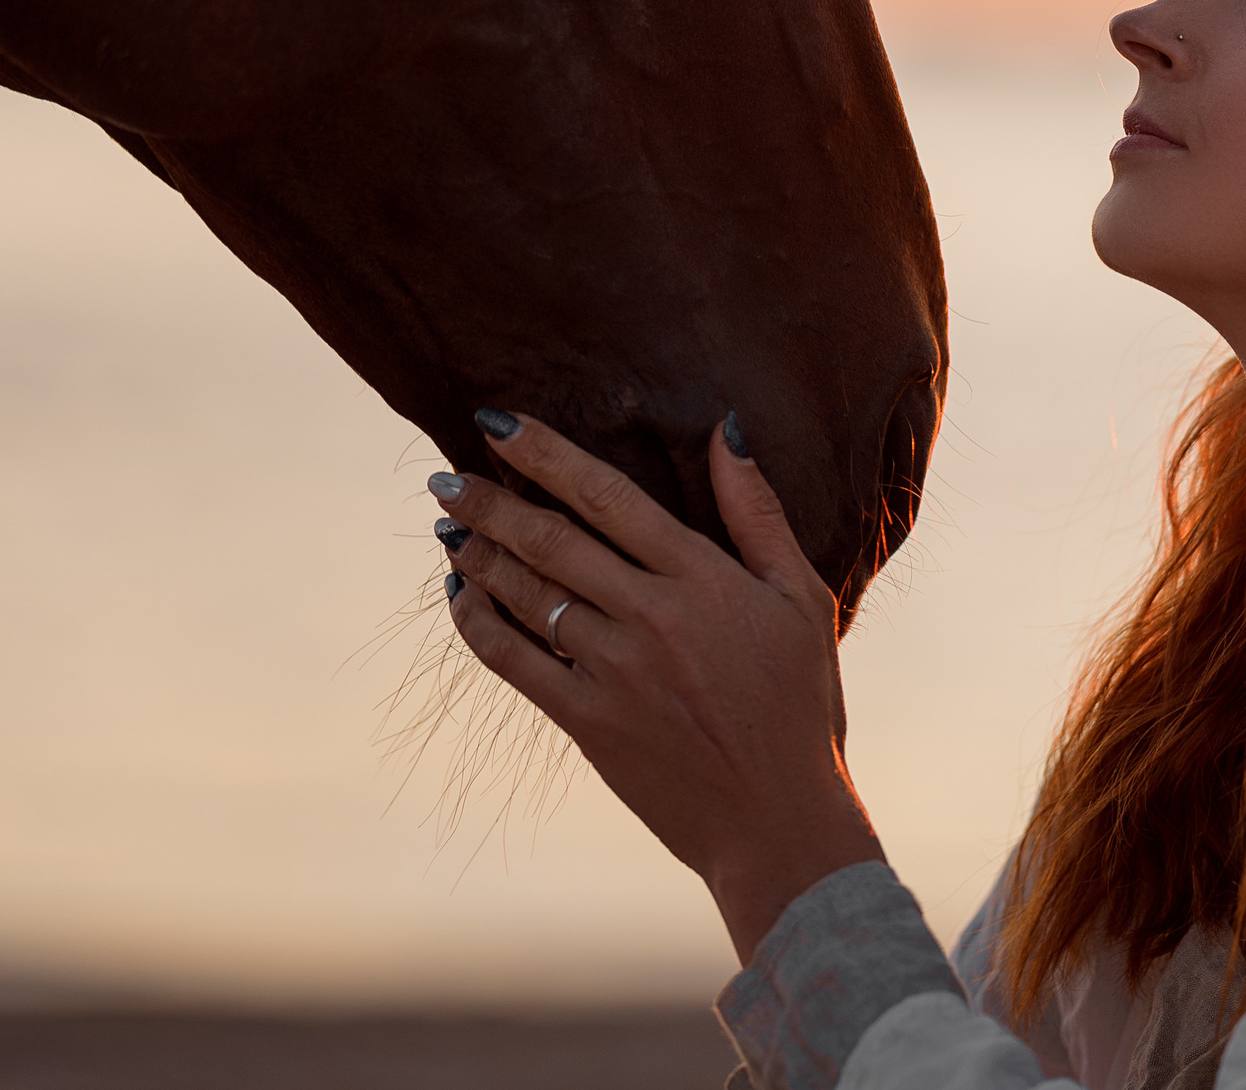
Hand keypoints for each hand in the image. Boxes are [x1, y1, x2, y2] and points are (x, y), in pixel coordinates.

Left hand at [432, 411, 884, 962]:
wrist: (778, 820)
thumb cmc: (799, 705)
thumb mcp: (801, 599)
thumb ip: (757, 513)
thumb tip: (726, 430)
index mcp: (702, 579)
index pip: (607, 496)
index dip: (545, 454)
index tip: (497, 425)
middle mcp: (649, 617)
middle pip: (549, 539)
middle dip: (489, 502)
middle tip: (445, 479)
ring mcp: (612, 671)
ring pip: (525, 594)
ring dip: (478, 555)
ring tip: (450, 530)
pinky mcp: (586, 721)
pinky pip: (512, 660)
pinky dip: (478, 623)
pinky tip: (462, 598)